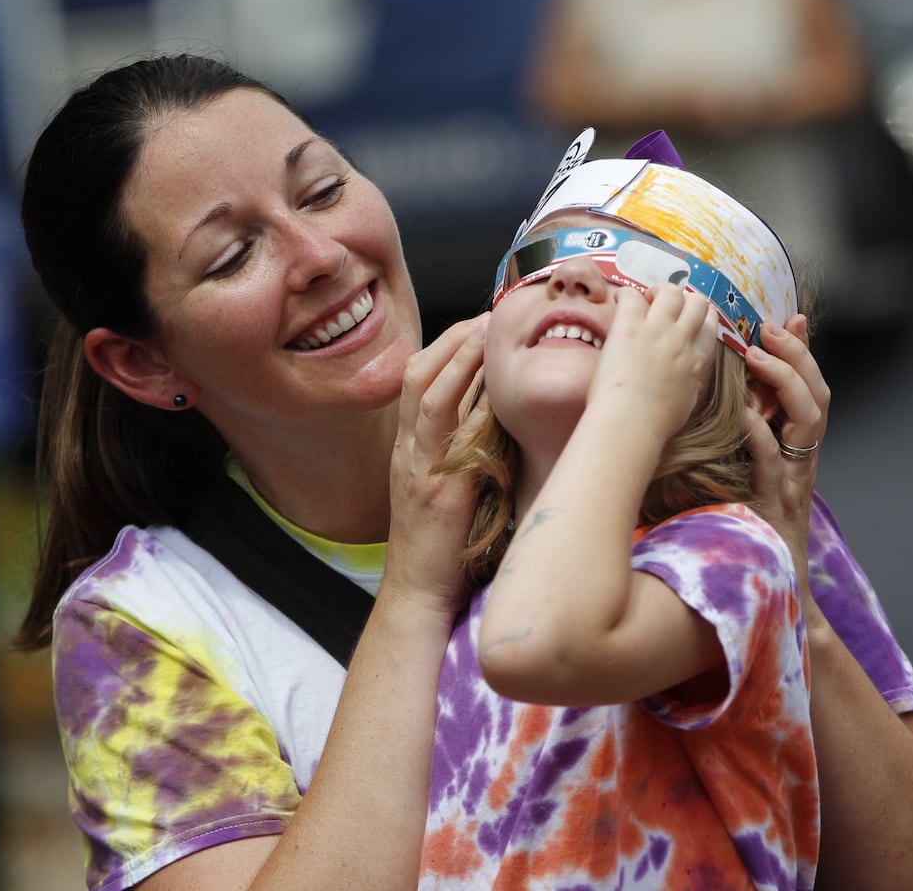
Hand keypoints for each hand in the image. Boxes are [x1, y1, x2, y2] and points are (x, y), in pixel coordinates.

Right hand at [386, 314, 488, 616]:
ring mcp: (418, 466)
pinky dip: (464, 399)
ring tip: (487, 331)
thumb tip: (504, 424)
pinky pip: (443, 431)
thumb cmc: (443, 550)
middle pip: (419, 374)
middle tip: (487, 315)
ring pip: (426, 392)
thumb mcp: (450, 491)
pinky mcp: (436, 487)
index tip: (480, 323)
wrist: (419, 596)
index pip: (421, 381)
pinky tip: (489, 381)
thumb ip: (467, 455)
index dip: (448, 347)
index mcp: (411, 449)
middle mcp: (408, 450)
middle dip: (453, 339)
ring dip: (458, 356)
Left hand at [589, 283, 719, 445]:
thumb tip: (688, 376)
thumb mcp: (687, 402)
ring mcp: (657, 330)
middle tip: (663, 310)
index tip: (683, 323)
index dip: (699, 317)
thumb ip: (691, 383)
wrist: (631, 424)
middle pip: (696, 302)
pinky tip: (620, 304)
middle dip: (682, 301)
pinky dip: (626, 296)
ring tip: (645, 302)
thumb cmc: (656, 424)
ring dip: (658, 292)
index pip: (710, 324)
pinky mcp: (630, 327)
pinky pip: (632, 295)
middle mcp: (682, 340)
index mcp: (697, 361)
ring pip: (671, 292)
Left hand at [742, 315, 829, 612]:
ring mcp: (792, 484)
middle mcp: (804, 463)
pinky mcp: (772, 507)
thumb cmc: (754, 532)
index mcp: (799, 452)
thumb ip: (750, 438)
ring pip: (808, 423)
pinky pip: (773, 466)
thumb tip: (734, 399)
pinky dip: (761, 438)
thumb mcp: (751, 477)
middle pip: (817, 397)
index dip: (804, 353)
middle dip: (797, 357)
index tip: (786, 319)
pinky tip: (743, 417)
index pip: (812, 389)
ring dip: (784, 384)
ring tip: (756, 356)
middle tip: (768, 328)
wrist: (770, 591)